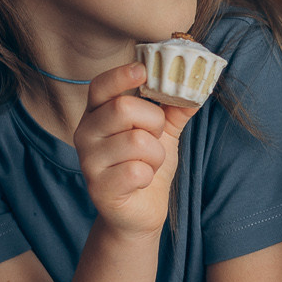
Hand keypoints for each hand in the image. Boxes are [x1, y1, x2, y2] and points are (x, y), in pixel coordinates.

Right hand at [75, 62, 195, 236]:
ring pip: (136, 141)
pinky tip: (140, 182)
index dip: (121, 76)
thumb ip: (176, 107)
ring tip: (148, 164)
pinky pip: (136, 171)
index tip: (144, 71)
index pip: (100, 85)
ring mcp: (88, 161)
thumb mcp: (164, 131)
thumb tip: (196, 85)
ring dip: (156, 155)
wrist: (141, 210)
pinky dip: (149, 176)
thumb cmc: (148, 164)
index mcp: (97, 113)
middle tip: (155, 137)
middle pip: (123, 108)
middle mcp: (85, 133)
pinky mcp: (98, 188)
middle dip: (154, 122)